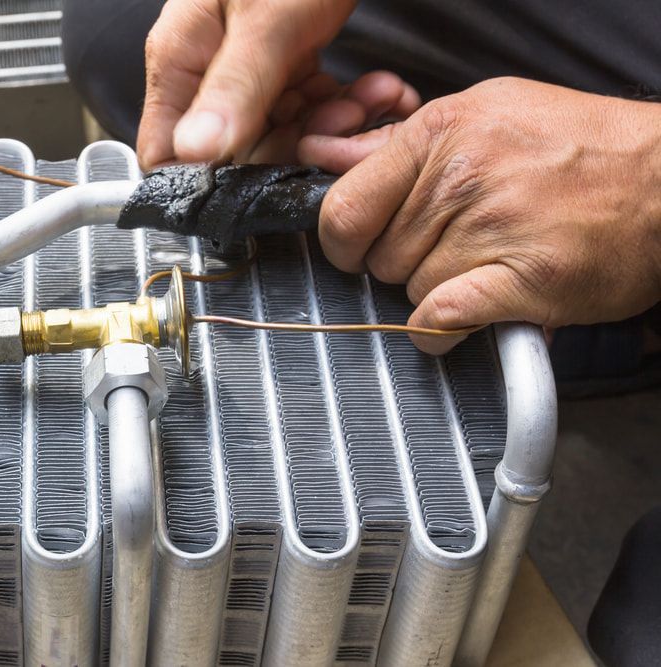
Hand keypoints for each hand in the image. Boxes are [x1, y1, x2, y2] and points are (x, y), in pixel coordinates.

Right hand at [137, 0, 419, 167]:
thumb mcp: (267, 18)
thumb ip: (234, 87)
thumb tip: (197, 154)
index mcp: (180, 57)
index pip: (167, 151)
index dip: (210, 180)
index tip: (261, 185)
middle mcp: (209, 69)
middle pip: (235, 149)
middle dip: (293, 146)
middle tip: (339, 126)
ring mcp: (249, 67)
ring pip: (281, 132)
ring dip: (330, 125)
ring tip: (370, 101)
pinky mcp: (287, 61)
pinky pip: (309, 106)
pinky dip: (344, 105)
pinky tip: (376, 91)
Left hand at [306, 77, 660, 353]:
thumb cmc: (579, 145)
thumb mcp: (483, 115)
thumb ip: (395, 144)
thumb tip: (323, 155)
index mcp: (441, 133)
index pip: (342, 208)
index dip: (341, 240)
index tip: (355, 247)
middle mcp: (461, 177)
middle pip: (378, 257)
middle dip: (402, 262)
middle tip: (447, 247)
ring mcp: (491, 229)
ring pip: (411, 289)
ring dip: (434, 290)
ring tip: (482, 264)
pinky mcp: (522, 282)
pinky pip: (440, 321)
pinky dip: (439, 330)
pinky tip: (458, 318)